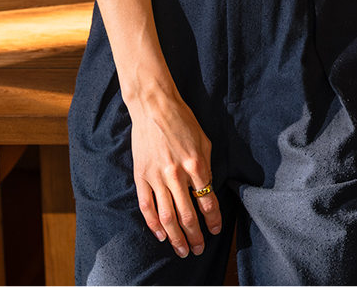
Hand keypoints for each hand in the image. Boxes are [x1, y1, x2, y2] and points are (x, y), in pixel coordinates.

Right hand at [129, 91, 221, 257]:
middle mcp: (176, 174)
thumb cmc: (182, 120)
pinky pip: (147, 207)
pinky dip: (153, 225)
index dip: (213, 220)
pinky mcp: (141, 176)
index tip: (215, 230)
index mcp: (196, 163)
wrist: (154, 106)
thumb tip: (208, 189)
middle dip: (195, 236)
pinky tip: (160, 236)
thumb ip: (207, 166)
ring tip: (182, 250)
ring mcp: (157, 177)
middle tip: (199, 249)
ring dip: (176, 237)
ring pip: (167, 216)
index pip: (207, 201)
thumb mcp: (203, 140)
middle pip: (187, 215)